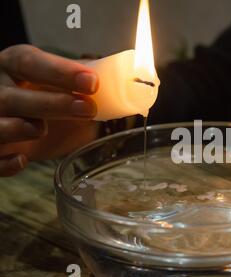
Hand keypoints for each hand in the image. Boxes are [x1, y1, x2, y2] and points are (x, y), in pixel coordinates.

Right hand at [0, 44, 99, 175]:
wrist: (19, 119)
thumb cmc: (40, 94)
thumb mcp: (60, 82)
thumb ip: (82, 78)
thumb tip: (121, 77)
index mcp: (13, 66)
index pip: (30, 62)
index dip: (60, 72)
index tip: (92, 82)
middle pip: (11, 96)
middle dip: (50, 103)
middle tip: (86, 109)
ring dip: (19, 128)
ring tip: (41, 129)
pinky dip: (4, 162)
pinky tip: (21, 160)